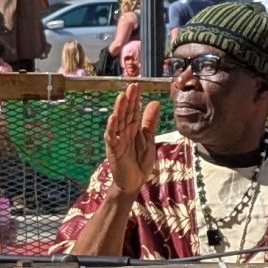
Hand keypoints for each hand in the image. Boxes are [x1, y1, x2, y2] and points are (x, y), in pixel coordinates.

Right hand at [102, 82, 158, 197]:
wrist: (134, 182)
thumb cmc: (139, 161)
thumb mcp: (149, 139)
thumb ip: (150, 122)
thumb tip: (155, 102)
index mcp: (133, 129)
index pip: (134, 110)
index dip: (135, 99)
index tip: (137, 86)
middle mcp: (123, 132)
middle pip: (126, 113)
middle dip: (128, 100)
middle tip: (132, 86)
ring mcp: (117, 140)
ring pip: (118, 122)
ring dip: (119, 109)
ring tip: (122, 97)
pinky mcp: (113, 150)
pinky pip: (111, 137)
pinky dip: (112, 128)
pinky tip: (113, 118)